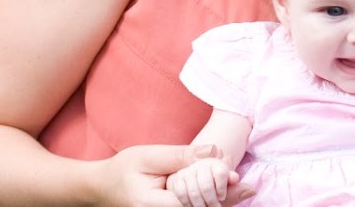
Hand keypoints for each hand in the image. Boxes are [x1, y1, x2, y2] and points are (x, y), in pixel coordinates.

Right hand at [95, 143, 246, 205]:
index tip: (239, 180)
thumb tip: (212, 152)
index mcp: (156, 206)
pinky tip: (226, 192)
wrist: (103, 187)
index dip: (219, 193)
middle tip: (251, 187)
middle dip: (226, 199)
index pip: (194, 203)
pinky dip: (210, 201)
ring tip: (244, 190)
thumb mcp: (149, 157)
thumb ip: (180, 156)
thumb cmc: (124, 169)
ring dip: (221, 201)